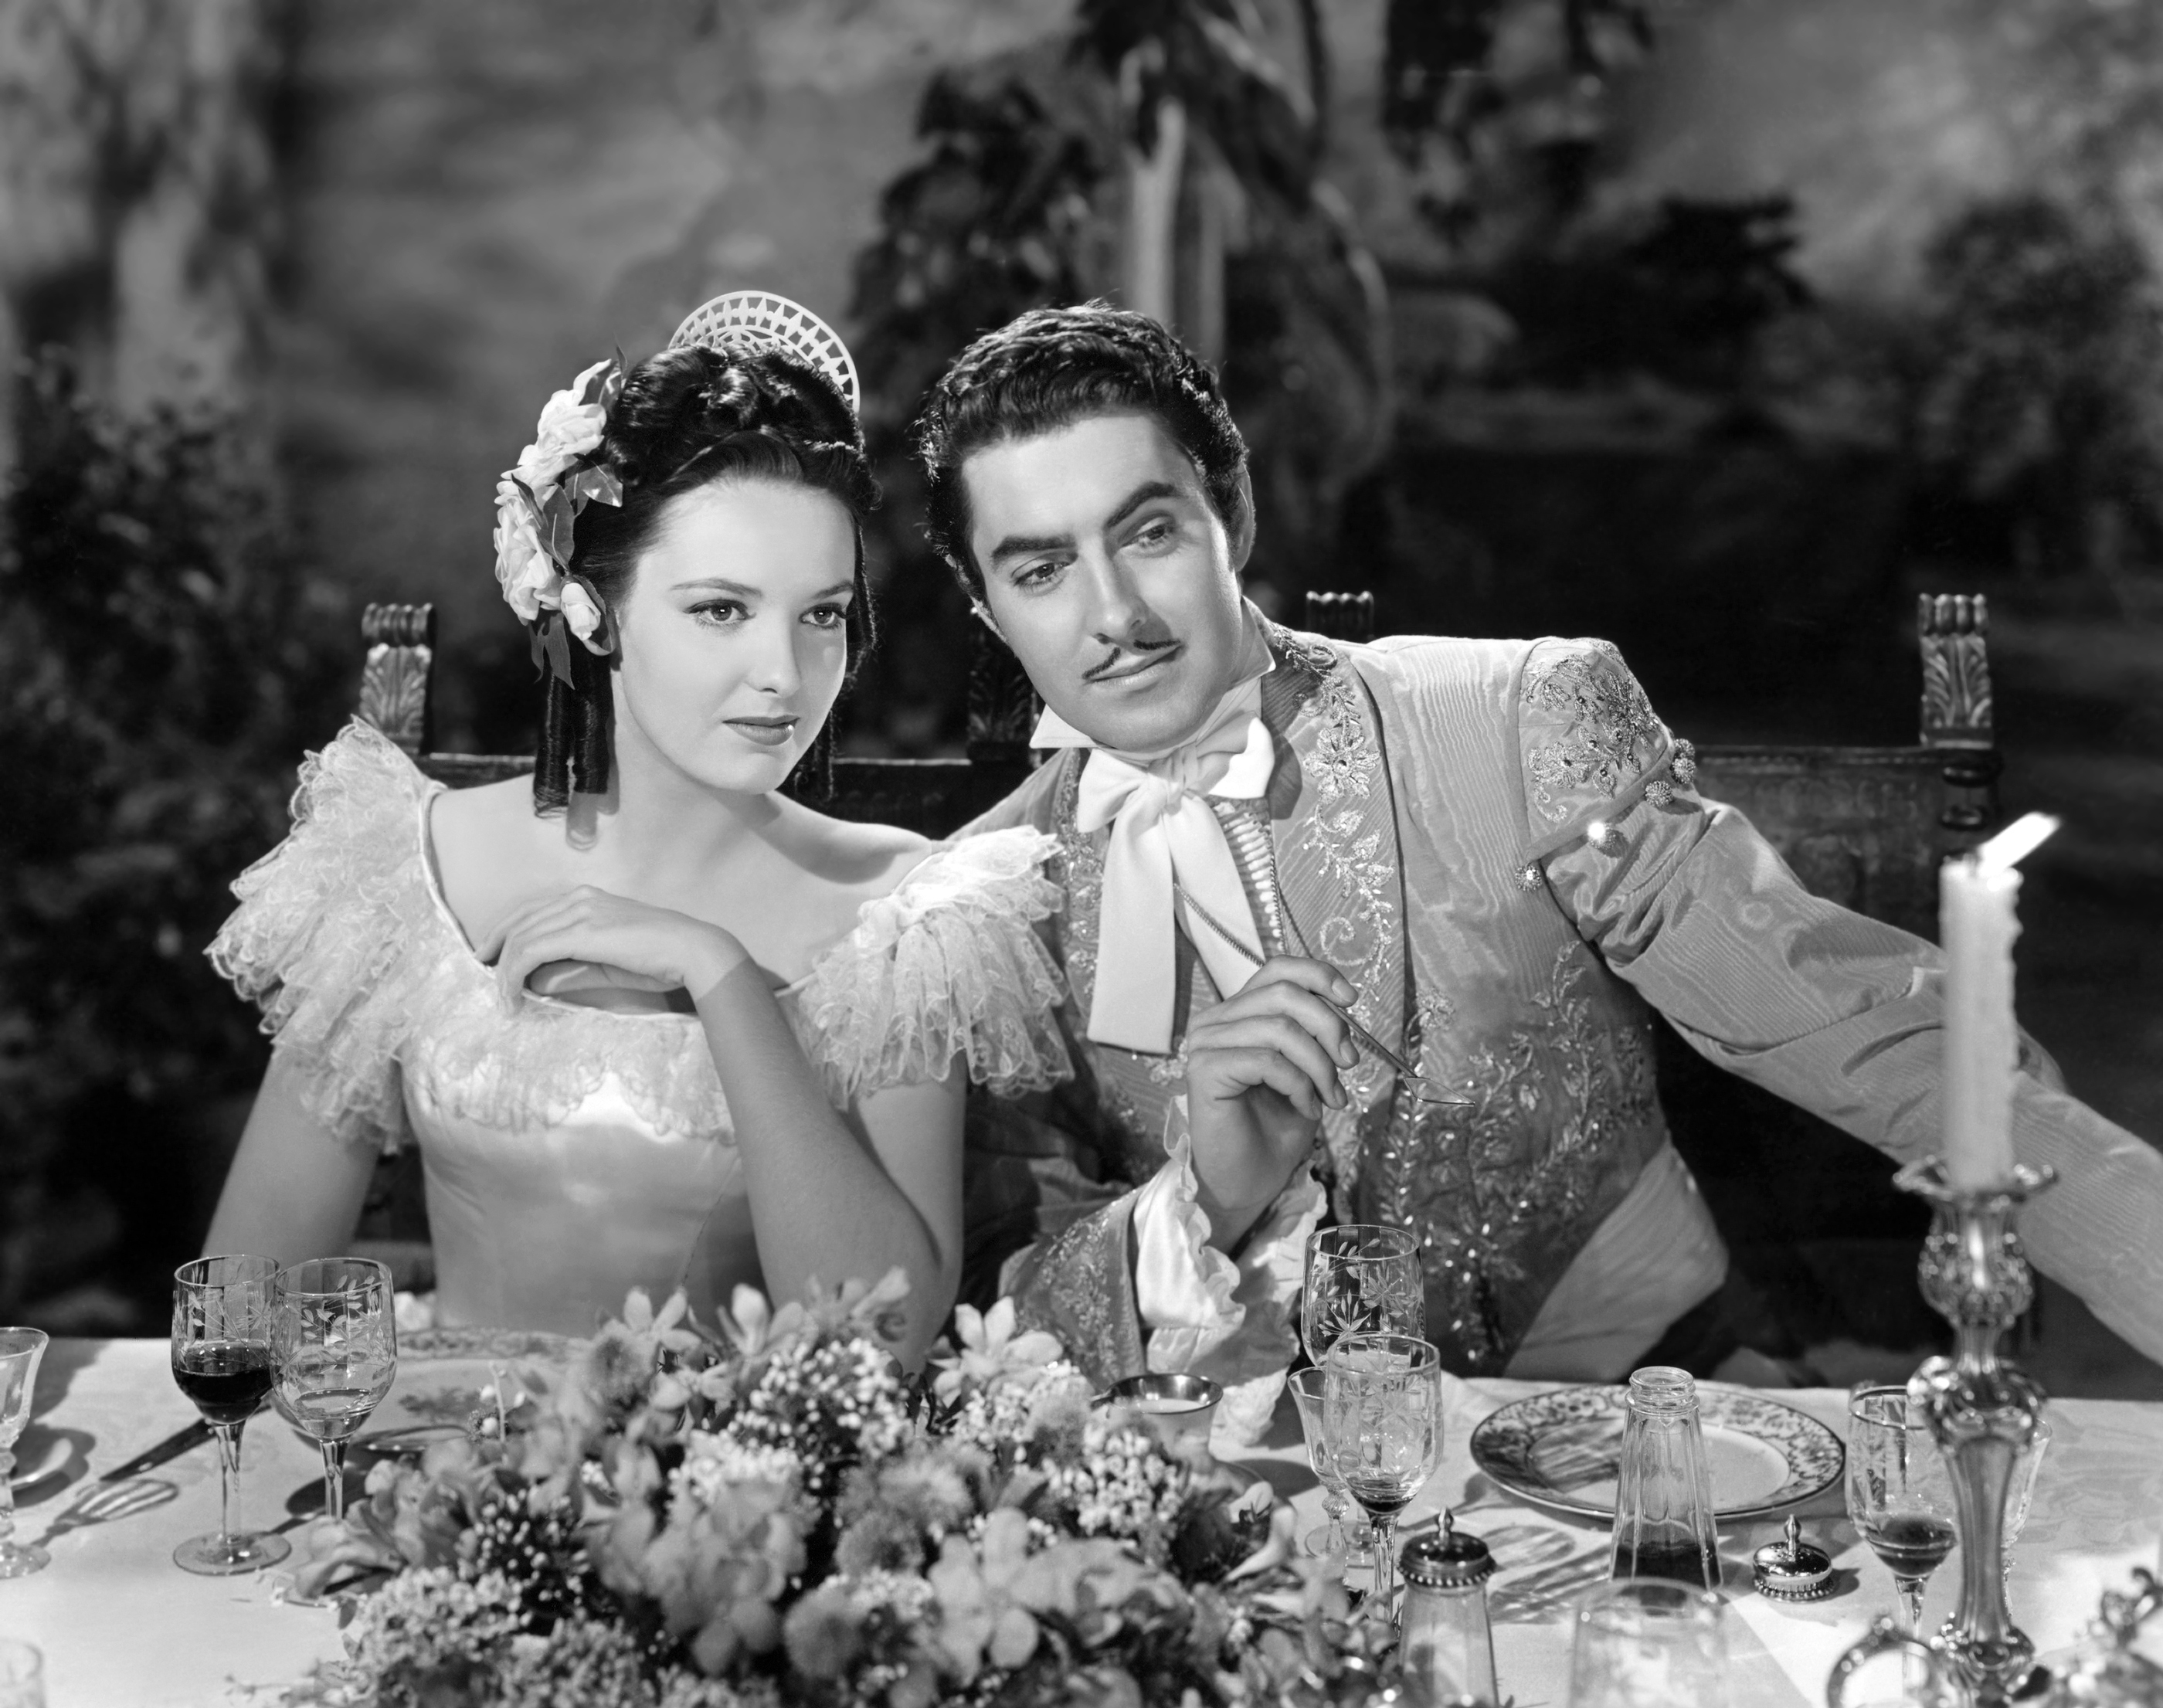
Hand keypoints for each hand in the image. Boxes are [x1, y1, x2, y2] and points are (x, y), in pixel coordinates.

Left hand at [477, 886, 748, 1011]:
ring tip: (501, 997)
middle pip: (520, 920)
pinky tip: (512, 996)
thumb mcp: (605, 963)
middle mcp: (578, 898)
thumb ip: (570, 968)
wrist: (689, 950)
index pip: (533, 910)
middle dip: (496, 948)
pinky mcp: (579, 931)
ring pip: (521, 937)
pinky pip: (530, 952)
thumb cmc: (658, 959)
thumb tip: (536, 982)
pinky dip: (514, 975)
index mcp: (587, 898)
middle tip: (483, 974)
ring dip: (504, 970)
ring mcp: (578, 911)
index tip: (494, 956)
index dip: (507, 931)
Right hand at [1183, 956, 1357, 1247]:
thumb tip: (1342, 1004)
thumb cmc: (1275, 1128)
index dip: (1319, 975)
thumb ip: (1313, 1032)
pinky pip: (1268, 1061)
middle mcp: (1215, 1021)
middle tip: (1350, 1064)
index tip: (1351, 1001)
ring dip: (1319, 1066)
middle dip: (1329, 1026)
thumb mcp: (1306, 1069)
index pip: (1277, 968)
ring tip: (1331, 1097)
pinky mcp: (1205, 1070)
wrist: (1248, 1182)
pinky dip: (1299, 1085)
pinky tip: (1307, 1108)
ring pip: (1281, 1029)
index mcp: (1237, 1013)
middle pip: (1284, 993)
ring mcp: (1205, 1044)